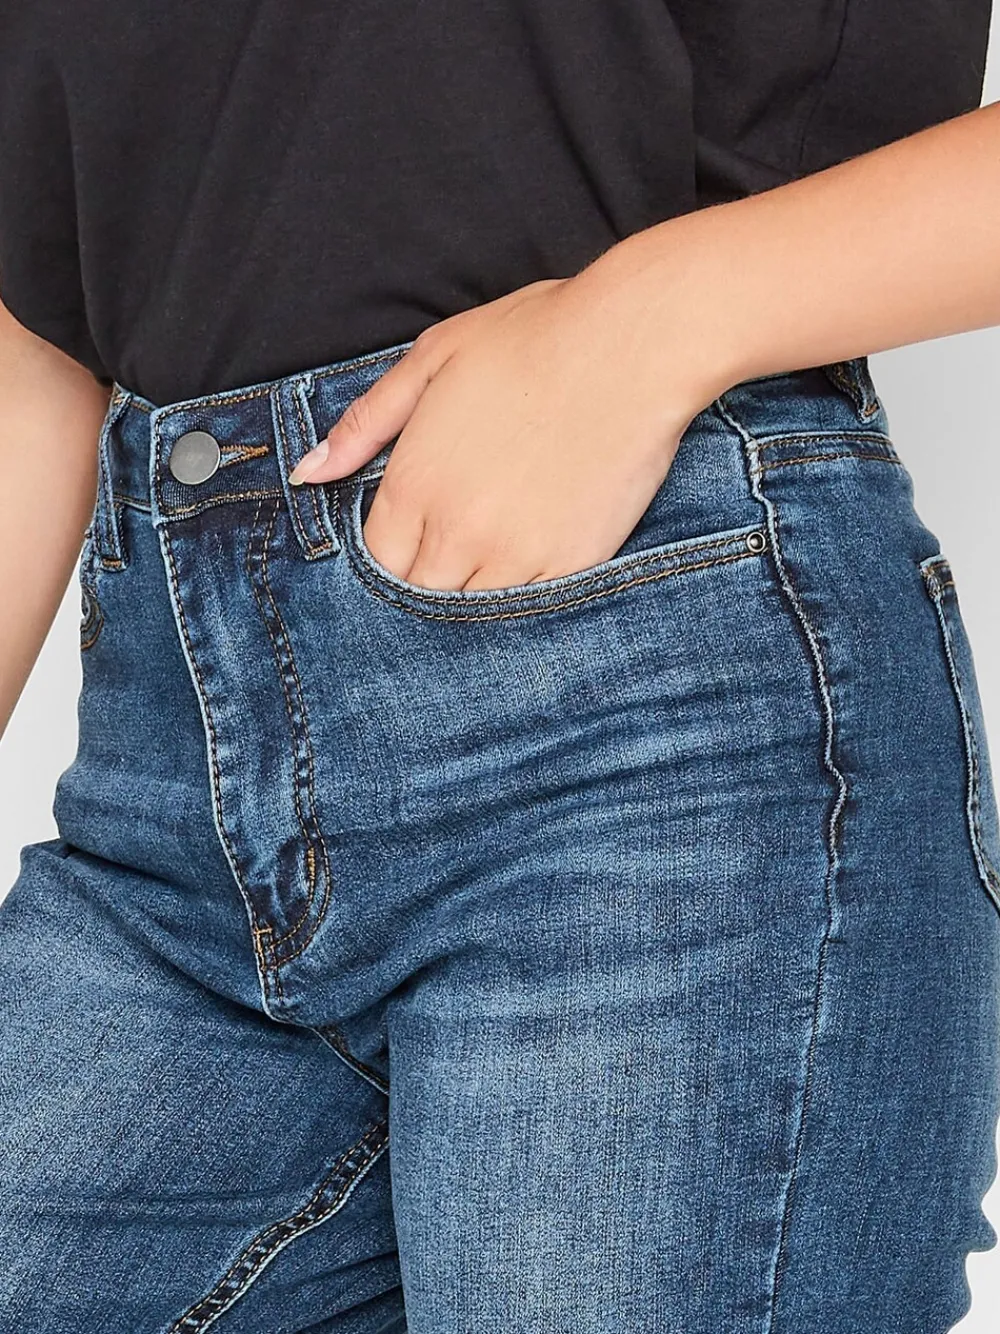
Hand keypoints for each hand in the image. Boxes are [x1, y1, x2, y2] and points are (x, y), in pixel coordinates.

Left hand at [288, 264, 721, 591]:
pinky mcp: (572, 565)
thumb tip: (307, 473)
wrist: (634, 346)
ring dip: (472, 593)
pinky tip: (530, 562)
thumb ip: (363, 425)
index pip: (376, 562)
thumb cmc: (531, 339)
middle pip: (418, 597)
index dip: (387, 558)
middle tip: (449, 555)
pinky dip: (523, 597)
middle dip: (426, 581)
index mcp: (415, 484)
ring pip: (472, 612)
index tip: (408, 543)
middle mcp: (458, 531)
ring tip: (488, 561)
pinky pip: (530, 609)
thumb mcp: (431, 360)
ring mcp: (517, 554)